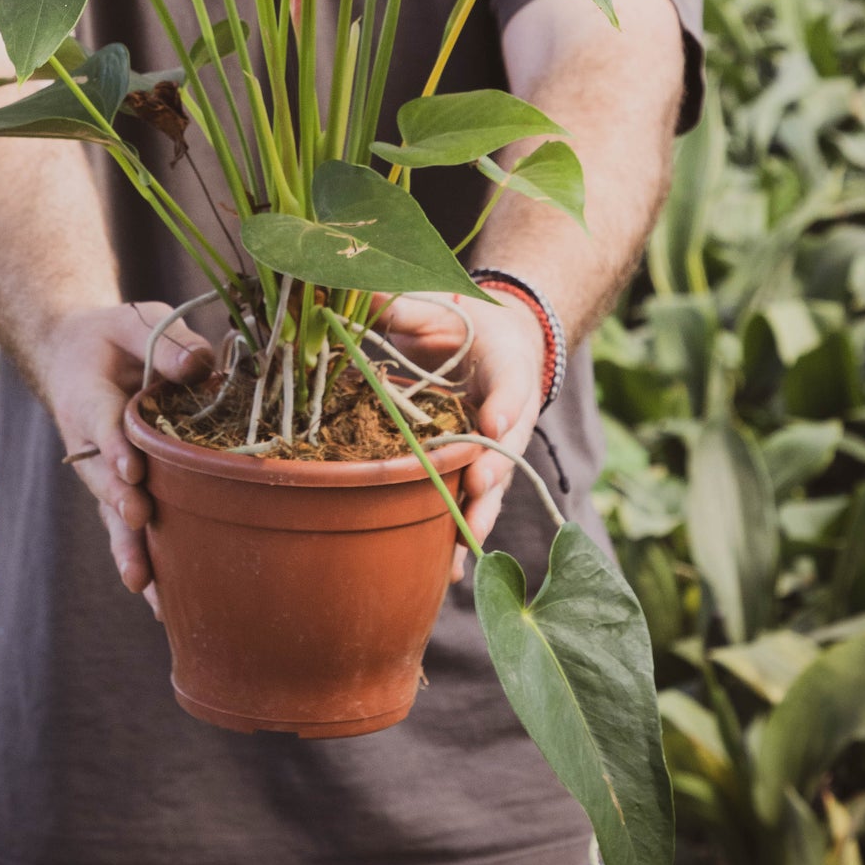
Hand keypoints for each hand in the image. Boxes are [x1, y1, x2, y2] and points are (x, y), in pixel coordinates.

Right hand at [30, 301, 212, 604]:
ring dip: (127, 549)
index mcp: (88, 397)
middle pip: (104, 482)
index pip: (103, 426)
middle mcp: (91, 446)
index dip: (117, 449)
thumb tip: (202, 366)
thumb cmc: (114, 337)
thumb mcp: (135, 320)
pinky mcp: (120, 493)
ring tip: (141, 586)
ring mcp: (104, 475)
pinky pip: (128, 530)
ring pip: (113, 517)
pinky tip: (159, 603)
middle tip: (137, 522)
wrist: (74, 358)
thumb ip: (164, 340)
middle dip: (121, 505)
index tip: (132, 472)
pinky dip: (143, 562)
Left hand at [371, 289, 545, 573]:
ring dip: (476, 518)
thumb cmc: (466, 321)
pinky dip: (461, 537)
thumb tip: (354, 291)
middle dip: (491, 473)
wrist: (499, 343)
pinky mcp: (477, 471)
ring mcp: (495, 450)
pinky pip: (472, 505)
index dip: (503, 406)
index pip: (511, 386)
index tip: (493, 425)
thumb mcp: (442, 302)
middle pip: (506, 450)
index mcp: (508, 368)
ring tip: (462, 551)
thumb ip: (405, 305)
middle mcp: (509, 417)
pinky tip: (447, 573)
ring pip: (491, 490)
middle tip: (479, 489)